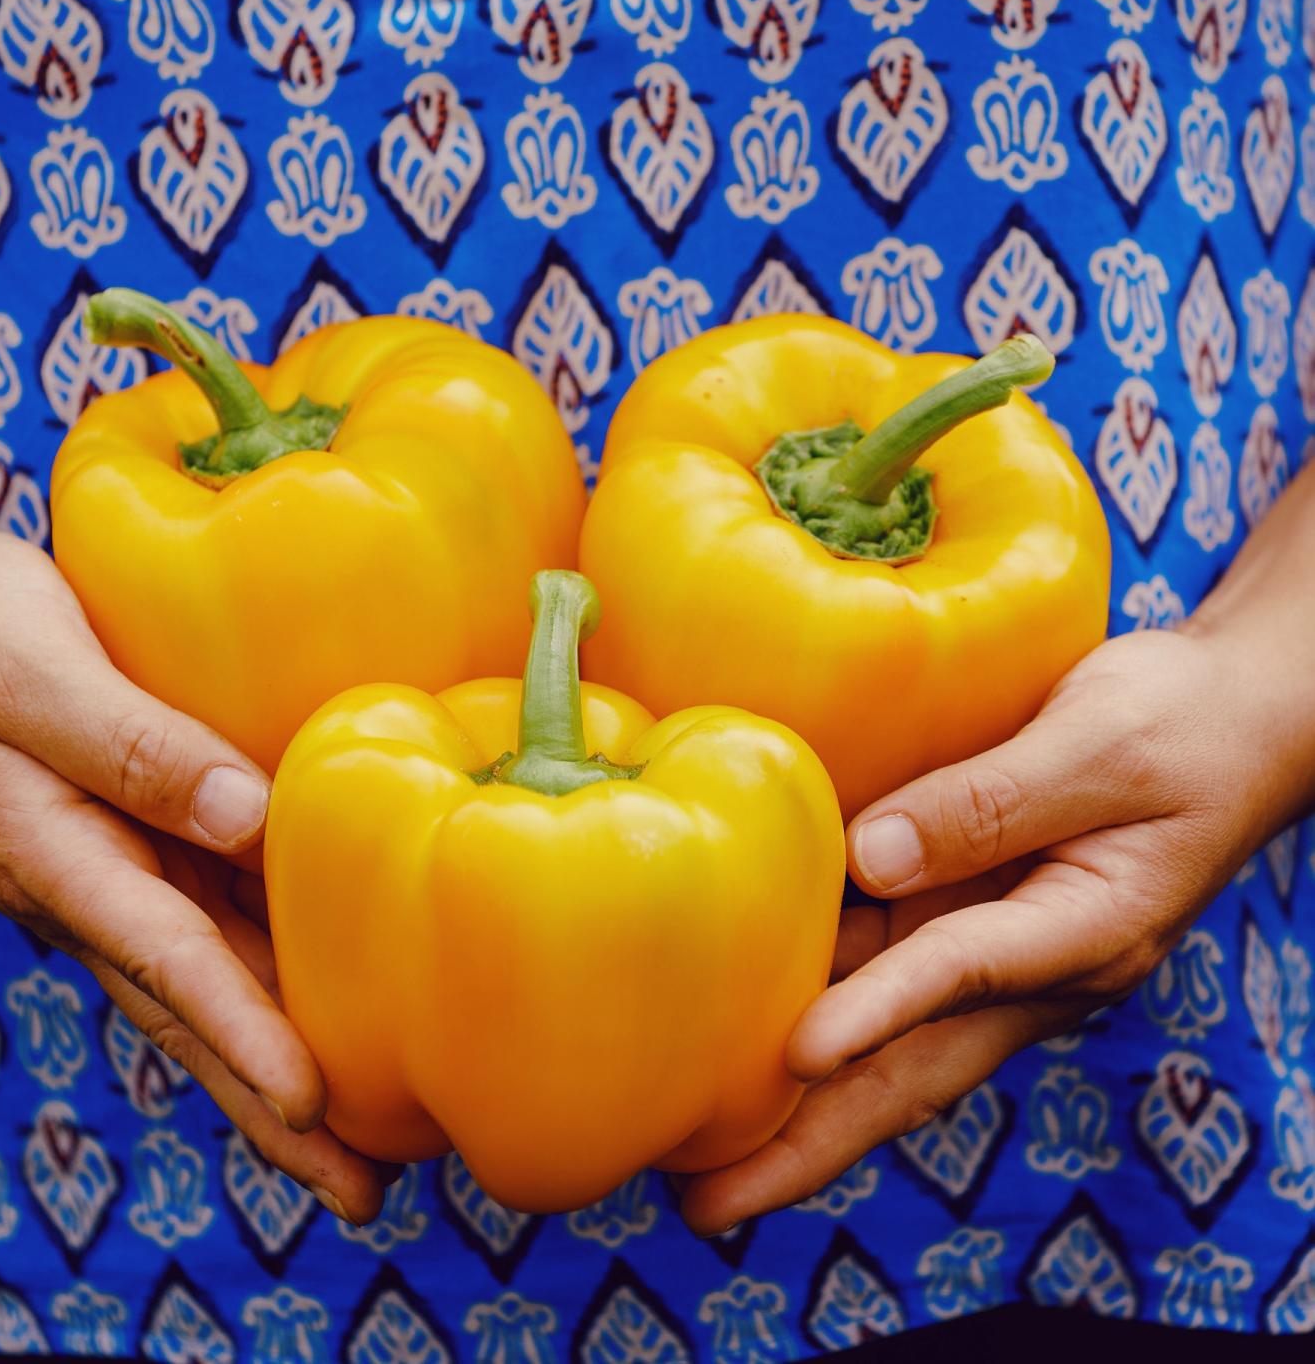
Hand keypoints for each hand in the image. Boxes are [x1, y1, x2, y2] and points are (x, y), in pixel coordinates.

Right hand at [0, 484, 384, 1221]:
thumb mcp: (32, 671)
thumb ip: (133, 744)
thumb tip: (250, 813)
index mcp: (51, 856)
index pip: (163, 959)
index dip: (239, 1031)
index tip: (309, 1103)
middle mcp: (88, 884)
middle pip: (192, 1009)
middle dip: (270, 1107)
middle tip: (359, 1193)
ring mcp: (112, 868)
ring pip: (208, 979)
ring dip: (279, 1058)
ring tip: (360, 1141)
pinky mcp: (140, 835)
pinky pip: (214, 915)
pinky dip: (269, 972)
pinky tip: (327, 1002)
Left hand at [679, 613, 1314, 1233]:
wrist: (1232, 723)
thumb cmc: (1179, 725)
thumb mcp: (1099, 744)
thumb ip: (991, 799)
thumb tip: (870, 857)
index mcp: (1085, 930)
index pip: (964, 974)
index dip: (879, 1012)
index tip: (799, 1057)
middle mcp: (1029, 965)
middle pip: (910, 1068)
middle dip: (811, 1143)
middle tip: (708, 1206)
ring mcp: (990, 950)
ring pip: (882, 1038)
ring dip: (794, 1100)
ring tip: (696, 1149)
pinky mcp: (959, 916)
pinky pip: (875, 969)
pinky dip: (809, 1005)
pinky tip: (732, 1025)